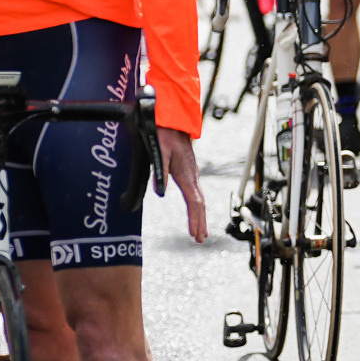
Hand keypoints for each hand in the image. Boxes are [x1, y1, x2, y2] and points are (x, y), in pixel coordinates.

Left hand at [160, 127, 207, 241]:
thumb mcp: (158, 151)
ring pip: (200, 199)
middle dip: (200, 223)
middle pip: (200, 204)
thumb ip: (160, 171)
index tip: (194, 233)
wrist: (173, 120)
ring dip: (200, 216)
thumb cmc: (164, 134)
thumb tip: (160, 193)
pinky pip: (197, 193)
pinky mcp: (190, 172)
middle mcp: (192, 176)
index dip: (194, 219)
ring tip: (200, 232)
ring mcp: (193, 174)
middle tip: (199, 240)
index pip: (194, 202)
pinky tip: (197, 210)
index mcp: (186, 174)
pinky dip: (198, 207)